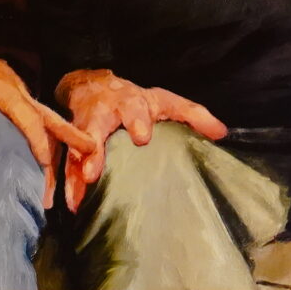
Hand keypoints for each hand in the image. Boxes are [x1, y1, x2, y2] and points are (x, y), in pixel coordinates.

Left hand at [0, 59, 98, 209]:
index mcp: (17, 102)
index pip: (30, 121)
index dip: (37, 140)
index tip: (44, 162)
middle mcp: (33, 113)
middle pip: (55, 129)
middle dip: (70, 148)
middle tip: (76, 173)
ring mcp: (39, 124)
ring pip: (54, 147)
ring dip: (54, 173)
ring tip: (49, 202)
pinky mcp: (40, 135)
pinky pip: (50, 153)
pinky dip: (50, 174)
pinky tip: (45, 198)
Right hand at [53, 69, 227, 209]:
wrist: (91, 85)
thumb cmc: (136, 100)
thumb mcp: (165, 100)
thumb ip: (193, 115)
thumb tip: (222, 134)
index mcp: (130, 103)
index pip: (134, 111)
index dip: (137, 122)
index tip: (141, 137)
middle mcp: (103, 115)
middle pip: (95, 129)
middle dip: (93, 151)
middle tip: (92, 172)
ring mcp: (84, 130)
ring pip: (77, 150)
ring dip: (75, 173)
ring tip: (76, 197)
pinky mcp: (73, 144)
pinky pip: (68, 163)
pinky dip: (68, 183)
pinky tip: (70, 204)